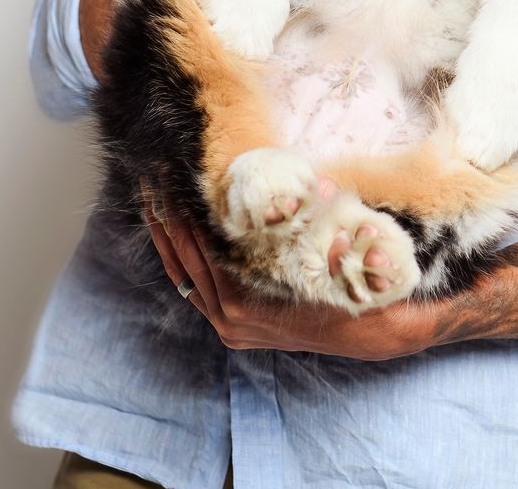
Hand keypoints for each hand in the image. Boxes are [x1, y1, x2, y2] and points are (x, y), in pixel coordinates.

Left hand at [143, 194, 435, 359]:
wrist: (364, 333)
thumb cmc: (348, 288)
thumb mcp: (335, 254)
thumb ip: (323, 225)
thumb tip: (324, 185)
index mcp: (247, 303)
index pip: (203, 252)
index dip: (187, 217)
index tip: (175, 184)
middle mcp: (231, 320)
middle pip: (185, 264)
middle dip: (167, 223)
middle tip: (152, 185)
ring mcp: (229, 327)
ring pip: (185, 280)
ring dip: (168, 242)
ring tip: (152, 206)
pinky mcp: (232, 327)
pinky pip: (197, 292)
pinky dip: (184, 264)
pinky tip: (174, 239)